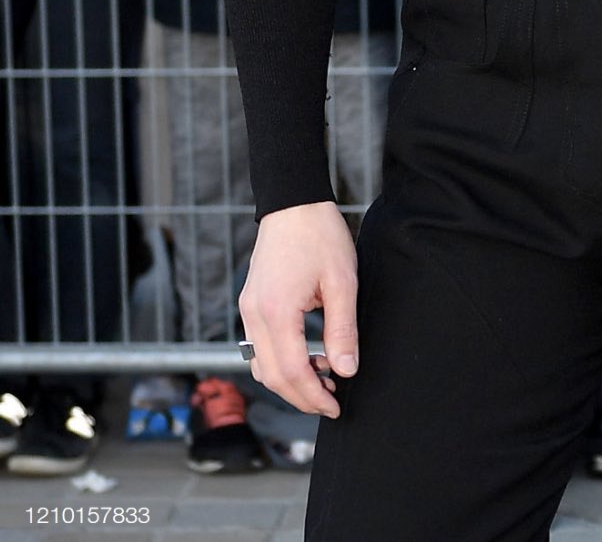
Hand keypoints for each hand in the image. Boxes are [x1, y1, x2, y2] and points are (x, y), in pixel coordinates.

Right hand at [238, 201, 358, 417]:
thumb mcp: (342, 281)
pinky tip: (306, 357)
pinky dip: (280, 361)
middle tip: (331, 402)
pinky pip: (260, 346)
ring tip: (324, 381)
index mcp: (276, 311)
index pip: (292, 372)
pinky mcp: (250, 302)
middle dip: (301, 397)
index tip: (335, 407)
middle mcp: (254, 314)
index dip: (313, 396)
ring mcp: (248, 308)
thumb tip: (346, 370)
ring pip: (262, 365)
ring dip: (289, 381)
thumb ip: (342, 329)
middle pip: (272, 376)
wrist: (293, 201)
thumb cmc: (319, 235)